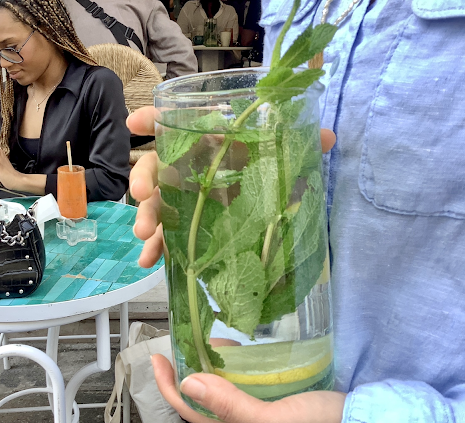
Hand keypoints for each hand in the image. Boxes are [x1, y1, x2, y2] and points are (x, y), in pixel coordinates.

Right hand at [127, 106, 336, 267]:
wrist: (266, 211)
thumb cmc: (267, 177)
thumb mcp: (282, 162)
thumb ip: (300, 149)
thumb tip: (328, 137)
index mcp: (212, 145)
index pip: (179, 125)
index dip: (155, 119)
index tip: (135, 123)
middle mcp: (191, 169)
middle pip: (158, 165)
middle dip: (144, 176)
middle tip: (142, 192)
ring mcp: (184, 199)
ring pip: (157, 203)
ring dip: (146, 216)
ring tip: (144, 235)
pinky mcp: (185, 227)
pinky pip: (166, 235)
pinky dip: (155, 248)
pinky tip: (147, 261)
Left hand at [152, 354, 345, 422]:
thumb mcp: (270, 421)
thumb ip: (230, 405)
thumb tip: (188, 382)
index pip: (188, 407)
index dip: (168, 385)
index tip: (157, 357)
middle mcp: (241, 418)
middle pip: (203, 393)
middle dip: (188, 367)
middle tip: (188, 338)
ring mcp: (260, 405)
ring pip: (224, 384)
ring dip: (212, 362)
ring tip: (213, 339)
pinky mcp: (277, 394)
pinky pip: (247, 378)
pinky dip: (238, 362)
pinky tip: (243, 348)